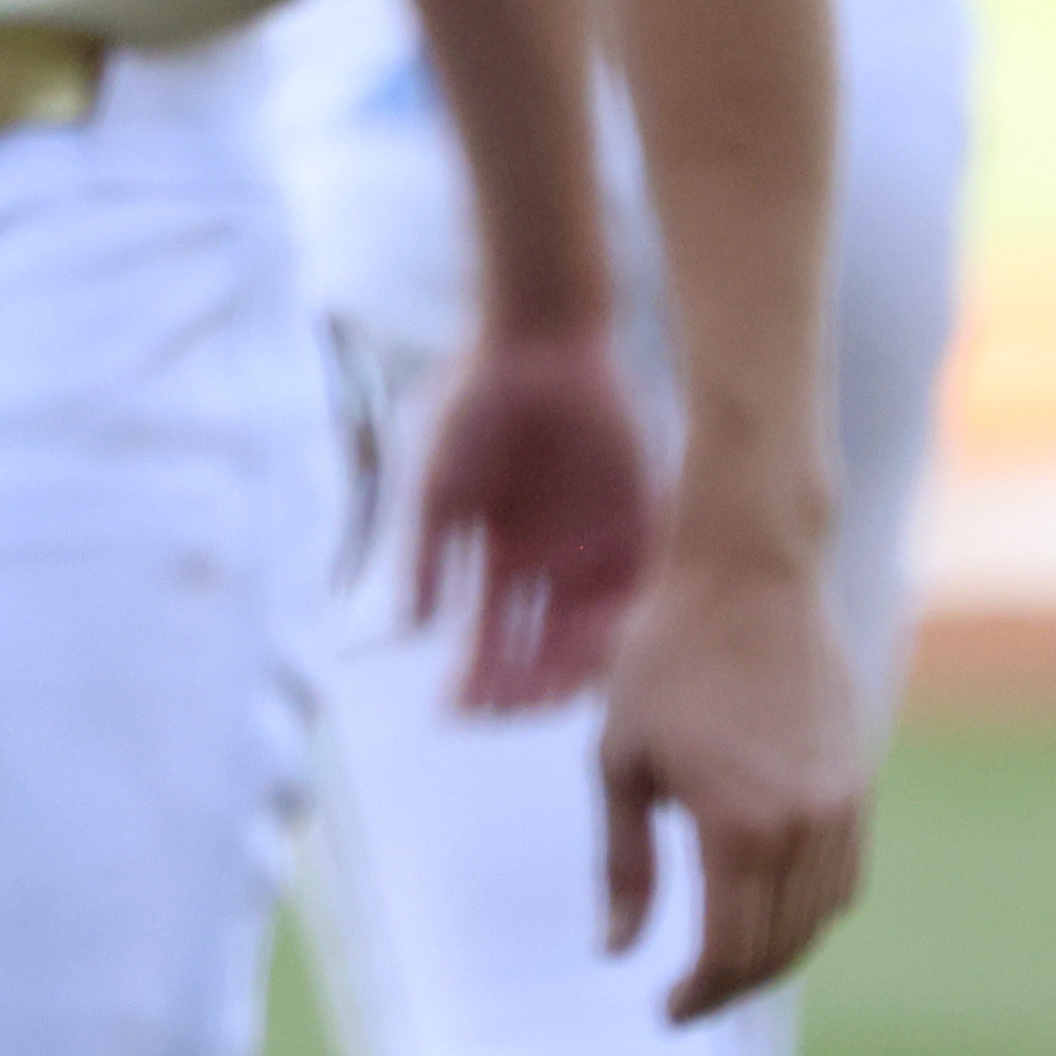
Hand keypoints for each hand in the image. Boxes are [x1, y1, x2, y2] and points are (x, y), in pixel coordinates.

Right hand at [403, 325, 653, 714]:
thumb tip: (415, 627)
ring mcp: (596, 551)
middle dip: (521, 687)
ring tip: (550, 696)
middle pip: (540, 650)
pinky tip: (603, 655)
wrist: (536, 343)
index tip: (456, 708)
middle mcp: (551, 567)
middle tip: (507, 711)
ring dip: (568, 671)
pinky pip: (637, 594)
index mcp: (500, 560)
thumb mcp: (437, 487)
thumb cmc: (472, 408)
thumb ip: (429, 557)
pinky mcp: (639, 528)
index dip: (476, 678)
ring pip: (589, 634)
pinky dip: (622, 629)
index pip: (490, 640)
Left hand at [594, 535, 872, 1019]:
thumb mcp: (619, 761)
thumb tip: (617, 951)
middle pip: (779, 948)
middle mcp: (804, 826)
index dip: (697, 994)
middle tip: (685, 996)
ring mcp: (842, 806)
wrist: (747, 576)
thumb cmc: (663, 660)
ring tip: (721, 961)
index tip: (664, 1011)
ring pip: (818, 920)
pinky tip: (767, 909)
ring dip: (774, 954)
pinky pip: (843, 878)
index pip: (729, 951)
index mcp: (738, 826)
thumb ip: (623, 864)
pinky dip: (809, 911)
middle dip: (731, 985)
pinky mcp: (858, 784)